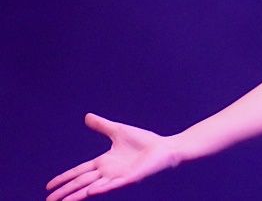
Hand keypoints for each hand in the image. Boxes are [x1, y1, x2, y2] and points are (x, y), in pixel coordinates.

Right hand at [46, 113, 179, 200]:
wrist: (165, 148)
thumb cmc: (144, 142)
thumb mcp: (118, 131)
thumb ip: (102, 126)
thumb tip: (87, 116)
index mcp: (104, 162)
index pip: (78, 172)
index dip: (64, 178)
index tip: (49, 187)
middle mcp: (108, 172)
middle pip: (81, 183)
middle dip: (65, 192)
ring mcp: (118, 177)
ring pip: (93, 188)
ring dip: (78, 196)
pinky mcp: (130, 178)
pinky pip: (114, 185)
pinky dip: (102, 189)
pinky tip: (90, 192)